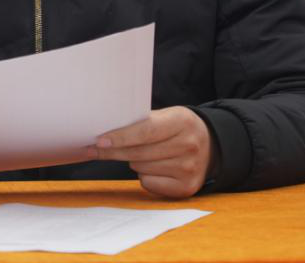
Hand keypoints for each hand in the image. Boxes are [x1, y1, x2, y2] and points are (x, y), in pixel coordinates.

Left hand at [88, 107, 212, 198]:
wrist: (210, 146)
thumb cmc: (177, 129)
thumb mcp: (167, 116)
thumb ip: (142, 123)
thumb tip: (105, 134)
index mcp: (182, 121)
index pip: (145, 131)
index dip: (121, 137)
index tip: (99, 141)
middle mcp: (189, 145)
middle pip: (139, 153)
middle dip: (114, 151)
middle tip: (94, 149)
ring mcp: (189, 168)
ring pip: (141, 168)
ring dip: (133, 162)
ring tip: (141, 154)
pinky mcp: (187, 187)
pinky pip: (149, 183)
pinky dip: (144, 176)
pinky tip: (153, 167)